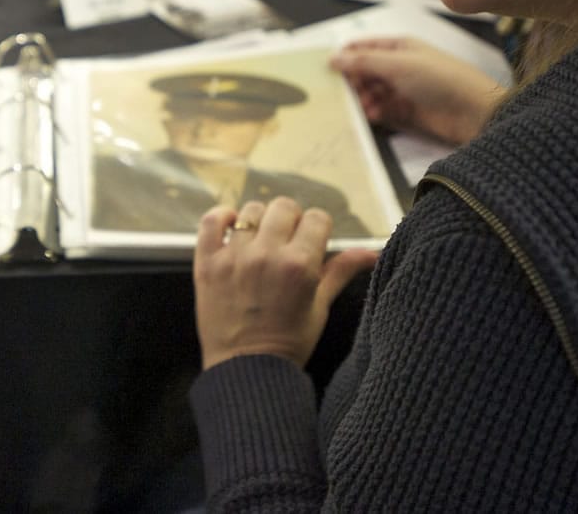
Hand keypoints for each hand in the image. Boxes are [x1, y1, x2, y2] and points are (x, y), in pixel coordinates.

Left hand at [193, 198, 376, 369]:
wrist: (246, 370)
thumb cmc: (288, 342)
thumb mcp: (319, 307)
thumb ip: (341, 272)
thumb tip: (371, 253)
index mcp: (300, 265)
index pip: (317, 218)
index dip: (318, 228)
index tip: (312, 241)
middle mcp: (267, 255)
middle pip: (284, 207)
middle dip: (291, 220)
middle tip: (287, 241)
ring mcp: (234, 257)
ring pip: (251, 210)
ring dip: (259, 220)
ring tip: (260, 240)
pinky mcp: (207, 262)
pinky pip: (211, 221)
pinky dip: (221, 217)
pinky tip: (232, 227)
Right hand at [330, 37, 506, 145]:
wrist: (473, 111)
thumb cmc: (437, 79)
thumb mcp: (398, 64)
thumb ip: (363, 61)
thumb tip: (331, 57)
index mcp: (398, 48)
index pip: (362, 47)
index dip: (343, 56)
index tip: (324, 70)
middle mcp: (397, 67)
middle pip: (363, 72)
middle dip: (351, 82)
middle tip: (342, 93)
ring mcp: (400, 91)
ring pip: (369, 93)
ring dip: (362, 99)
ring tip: (364, 106)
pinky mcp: (404, 113)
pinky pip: (380, 111)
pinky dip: (373, 114)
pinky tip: (373, 116)